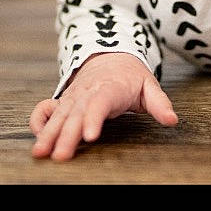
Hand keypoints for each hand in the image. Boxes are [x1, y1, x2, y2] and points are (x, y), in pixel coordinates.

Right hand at [29, 52, 177, 160]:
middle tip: (61, 156)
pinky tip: (37, 138)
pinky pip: (46, 110)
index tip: (89, 136)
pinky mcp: (63, 102)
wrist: (110, 54)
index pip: (100, 104)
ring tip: (40, 153)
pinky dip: (39, 121)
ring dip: (48, 134)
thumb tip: (172, 120)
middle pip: (75, 114)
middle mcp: (87, 93)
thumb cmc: (131, 76)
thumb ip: (159, 104)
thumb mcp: (149, 86)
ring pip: (58, 116)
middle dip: (66, 136)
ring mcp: (72, 98)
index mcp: (109, 88)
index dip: (93, 119)